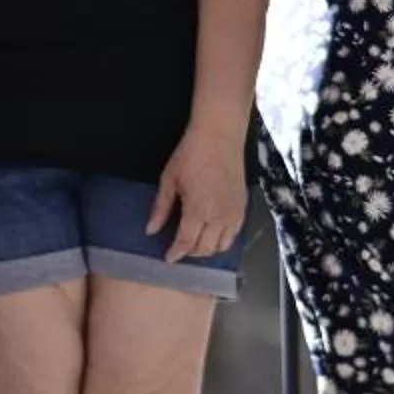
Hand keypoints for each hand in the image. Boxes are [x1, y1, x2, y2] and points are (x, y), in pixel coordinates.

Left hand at [146, 124, 247, 262]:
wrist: (220, 136)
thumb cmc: (191, 154)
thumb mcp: (169, 180)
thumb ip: (161, 208)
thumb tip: (150, 230)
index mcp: (198, 210)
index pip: (186, 242)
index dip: (175, 253)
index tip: (167, 258)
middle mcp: (219, 216)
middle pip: (205, 248)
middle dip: (190, 252)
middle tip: (179, 247)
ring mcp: (234, 213)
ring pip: (222, 246)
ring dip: (207, 248)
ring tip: (194, 242)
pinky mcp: (242, 207)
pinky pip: (234, 234)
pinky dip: (222, 239)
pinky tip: (212, 233)